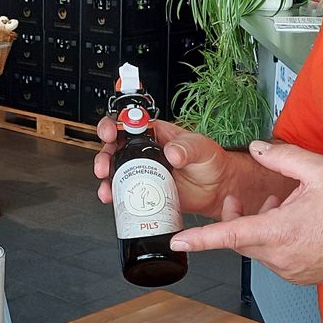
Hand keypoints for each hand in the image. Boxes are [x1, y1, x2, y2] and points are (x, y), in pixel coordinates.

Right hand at [93, 116, 239, 217]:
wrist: (218, 190)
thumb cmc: (211, 161)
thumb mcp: (202, 147)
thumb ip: (187, 147)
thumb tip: (172, 152)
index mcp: (155, 134)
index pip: (127, 123)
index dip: (113, 125)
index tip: (110, 132)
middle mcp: (145, 151)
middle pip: (114, 148)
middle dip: (104, 155)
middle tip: (104, 165)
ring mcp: (143, 171)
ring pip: (115, 171)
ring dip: (106, 178)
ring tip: (107, 187)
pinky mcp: (145, 190)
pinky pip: (124, 191)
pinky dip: (115, 195)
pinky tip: (113, 198)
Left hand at [168, 140, 322, 284]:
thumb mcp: (320, 171)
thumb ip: (283, 157)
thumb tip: (255, 148)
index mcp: (279, 232)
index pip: (228, 236)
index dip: (199, 239)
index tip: (177, 242)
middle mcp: (280, 257)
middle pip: (240, 239)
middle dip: (235, 219)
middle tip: (241, 199)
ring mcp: (290, 270)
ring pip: (257, 249)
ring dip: (258, 228)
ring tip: (278, 206)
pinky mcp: (299, 276)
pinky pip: (274, 258)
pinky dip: (273, 240)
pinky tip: (291, 223)